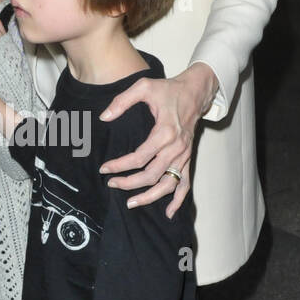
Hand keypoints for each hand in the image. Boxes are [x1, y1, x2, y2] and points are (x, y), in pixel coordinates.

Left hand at [99, 64, 217, 217]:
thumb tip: (104, 117)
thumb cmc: (169, 90)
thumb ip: (122, 101)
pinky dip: (178, 200)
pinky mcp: (187, 159)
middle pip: (151, 175)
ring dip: (150, 197)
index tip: (105, 168)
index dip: (120, 165)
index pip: (139, 157)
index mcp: (165, 132)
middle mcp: (176, 148)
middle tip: (112, 184)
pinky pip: (185, 184)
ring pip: (168, 185)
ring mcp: (183, 156)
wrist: (195, 92)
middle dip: (129, 183)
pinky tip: (168, 212)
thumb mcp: (143, 87)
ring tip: (132, 203)